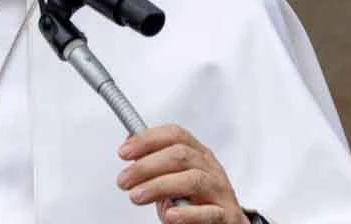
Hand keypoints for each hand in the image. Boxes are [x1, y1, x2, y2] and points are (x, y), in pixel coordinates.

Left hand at [116, 124, 247, 223]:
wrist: (225, 223)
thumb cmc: (197, 199)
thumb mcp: (174, 175)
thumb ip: (155, 161)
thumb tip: (129, 142)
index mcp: (198, 154)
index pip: (175, 135)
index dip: (147, 139)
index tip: (124, 152)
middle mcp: (211, 168)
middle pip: (180, 155)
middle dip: (146, 166)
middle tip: (124, 180)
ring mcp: (220, 191)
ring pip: (192, 180)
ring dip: (159, 186)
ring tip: (137, 196)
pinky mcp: (227, 216)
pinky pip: (209, 212)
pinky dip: (187, 213)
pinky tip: (170, 214)